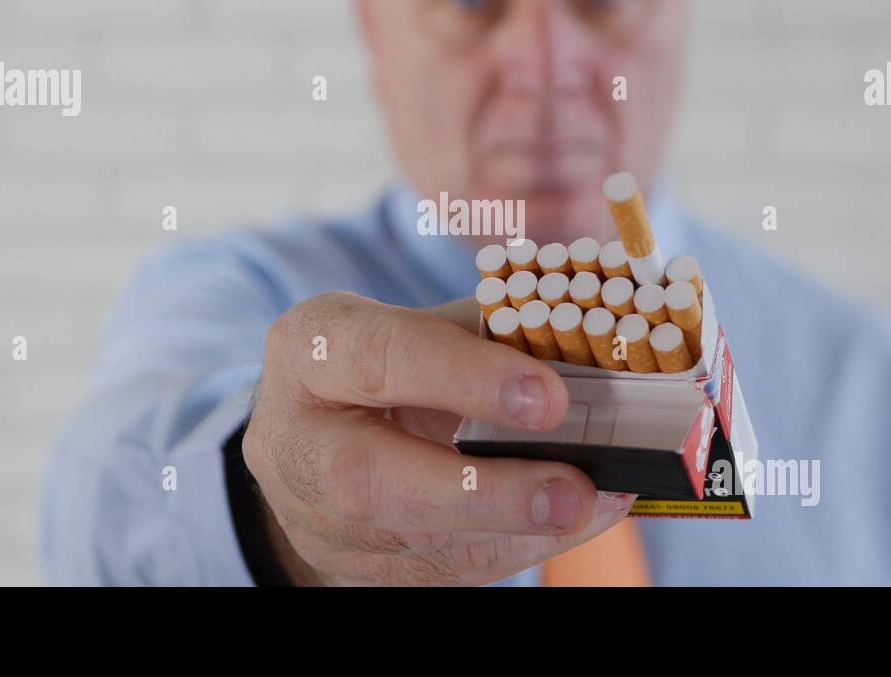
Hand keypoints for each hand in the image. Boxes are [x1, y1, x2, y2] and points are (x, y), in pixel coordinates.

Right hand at [241, 291, 635, 585]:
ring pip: (410, 540)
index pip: (382, 357)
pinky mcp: (347, 564)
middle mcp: (297, 436)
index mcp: (313, 347)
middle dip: (482, 490)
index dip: (465, 378)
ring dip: (513, 527)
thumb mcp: (422, 322)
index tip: (549, 399)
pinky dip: (513, 546)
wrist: (315, 429)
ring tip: (594, 504)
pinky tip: (571, 523)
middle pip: (370, 478)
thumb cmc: (384, 360)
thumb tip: (586, 356)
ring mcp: (313, 514)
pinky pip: (437, 568)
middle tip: (572, 489)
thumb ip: (491, 334)